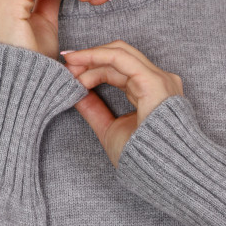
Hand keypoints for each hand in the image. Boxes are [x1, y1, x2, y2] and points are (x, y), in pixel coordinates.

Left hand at [62, 39, 183, 168]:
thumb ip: (95, 111)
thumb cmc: (142, 158)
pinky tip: (79, 62)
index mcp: (151, 91)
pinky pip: (121, 59)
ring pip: (118, 53)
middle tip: (65, 64)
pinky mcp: (153, 81)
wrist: (160, 172)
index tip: (69, 73)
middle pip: (118, 57)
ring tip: (68, 64)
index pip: (118, 70)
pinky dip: (97, 56)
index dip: (93, 68)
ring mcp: (158, 79)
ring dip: (90, 57)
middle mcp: (158, 80)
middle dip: (89, 58)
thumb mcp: (110, 128)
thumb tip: (77, 95)